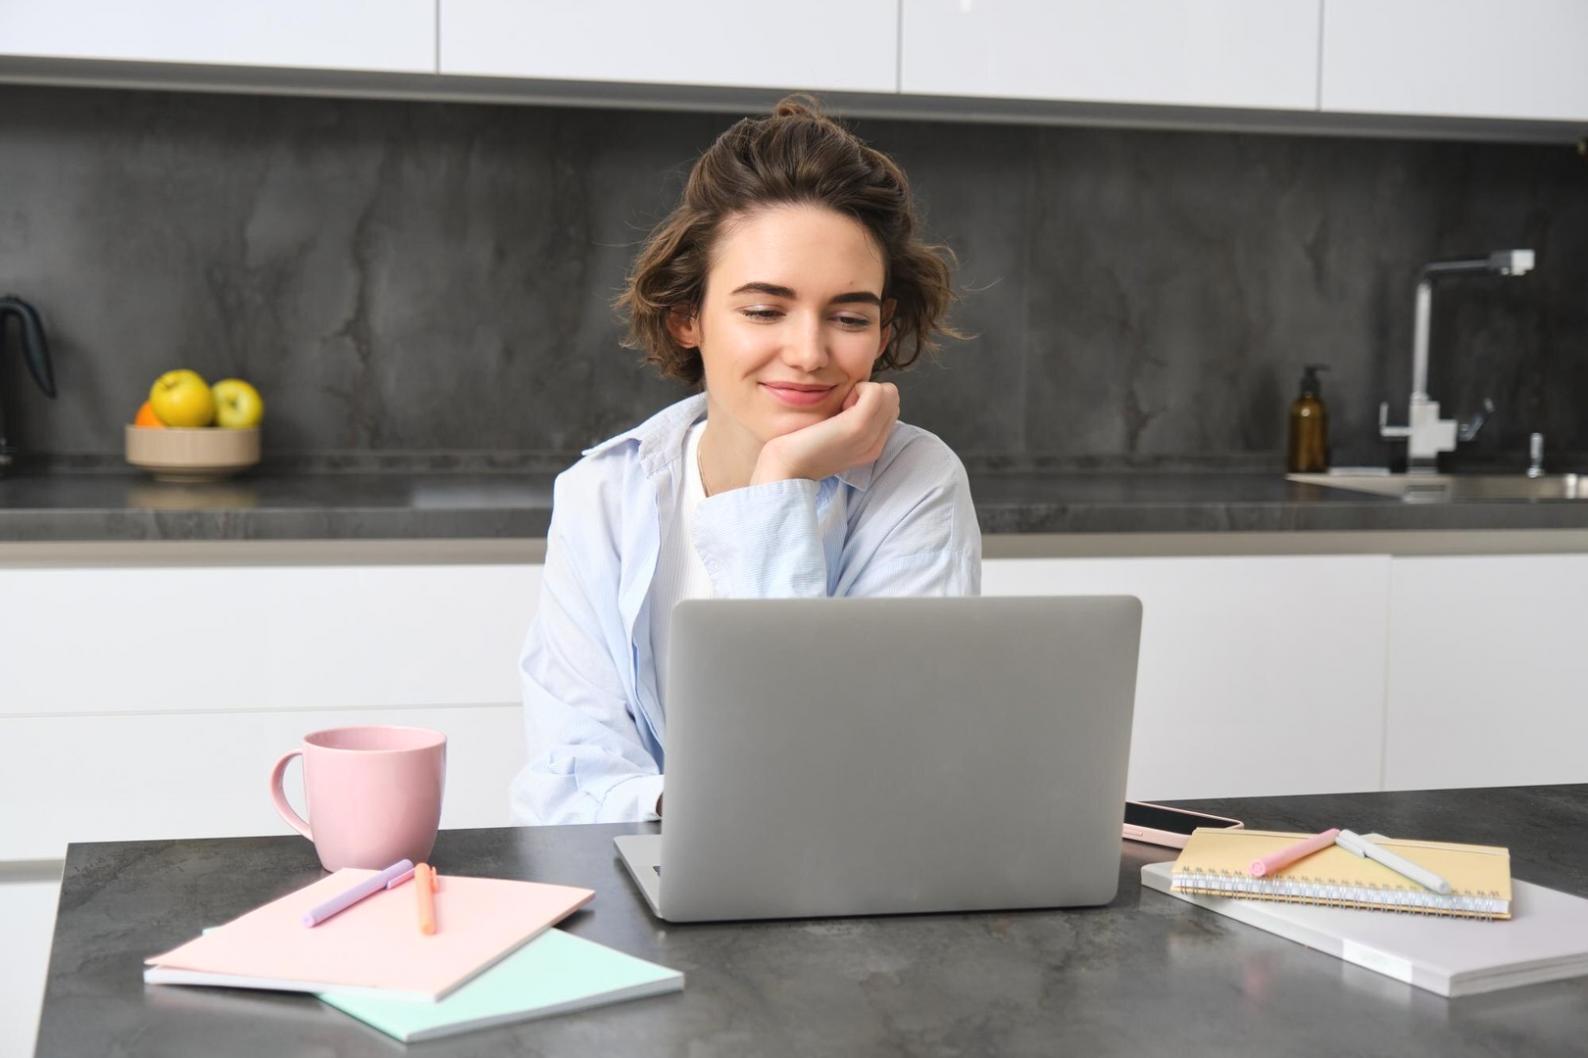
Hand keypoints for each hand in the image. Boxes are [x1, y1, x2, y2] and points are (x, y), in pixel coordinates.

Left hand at [751, 381, 898, 485]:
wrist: (784, 470)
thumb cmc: (799, 448)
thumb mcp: (833, 436)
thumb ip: (850, 420)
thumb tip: (856, 395)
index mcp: (872, 448)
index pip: (890, 408)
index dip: (867, 400)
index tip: (842, 412)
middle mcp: (876, 444)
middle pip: (892, 398)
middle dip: (868, 394)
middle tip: (841, 409)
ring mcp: (870, 436)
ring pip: (889, 392)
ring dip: (863, 390)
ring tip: (840, 407)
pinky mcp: (858, 426)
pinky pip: (876, 391)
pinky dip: (859, 388)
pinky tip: (839, 403)